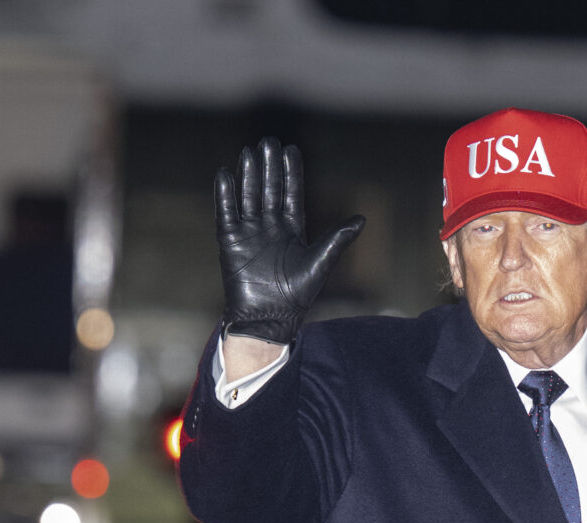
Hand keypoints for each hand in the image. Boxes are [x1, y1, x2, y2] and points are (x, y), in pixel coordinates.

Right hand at [215, 137, 364, 343]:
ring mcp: (249, 233)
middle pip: (268, 189)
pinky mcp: (230, 242)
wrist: (268, 318)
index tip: (291, 149)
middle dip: (268, 166)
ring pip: (248, 196)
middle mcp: (270, 227)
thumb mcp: (320, 262)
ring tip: (249, 151)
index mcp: (292, 229)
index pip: (291, 193)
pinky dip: (225, 194)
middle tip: (268, 141)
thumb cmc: (297, 295)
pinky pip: (226, 213)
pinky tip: (224, 174)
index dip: (291, 172)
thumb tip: (362, 218)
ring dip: (248, 174)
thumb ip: (337, 239)